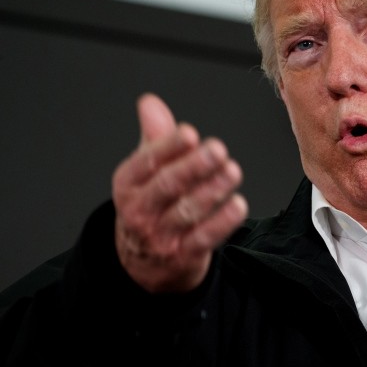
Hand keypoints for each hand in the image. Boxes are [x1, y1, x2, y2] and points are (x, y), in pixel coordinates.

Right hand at [111, 94, 247, 292]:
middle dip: (194, 167)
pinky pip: (204, 238)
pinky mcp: (183, 257)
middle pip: (167, 186)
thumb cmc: (150, 206)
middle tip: (218, 149)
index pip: (146, 163)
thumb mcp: (145, 172)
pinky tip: (237, 205)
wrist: (144, 264)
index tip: (190, 133)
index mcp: (128, 184)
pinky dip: (222, 222)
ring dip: (212, 191)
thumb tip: (150, 102)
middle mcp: (140, 211)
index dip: (168, 147)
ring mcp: (160, 236)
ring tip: (232, 172)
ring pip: (187, 211)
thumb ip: (154, 137)